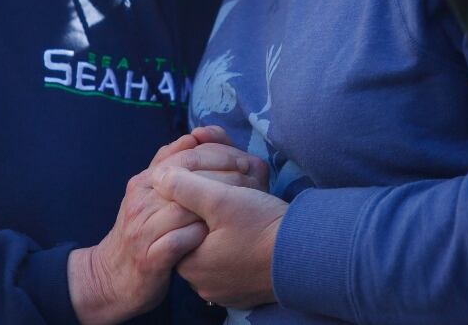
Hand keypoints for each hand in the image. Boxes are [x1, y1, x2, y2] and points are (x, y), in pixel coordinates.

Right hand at [68, 134, 267, 323]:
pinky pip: (178, 242)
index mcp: (143, 181)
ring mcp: (142, 229)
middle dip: (220, 176)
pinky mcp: (148, 259)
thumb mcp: (153, 196)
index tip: (241, 158)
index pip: (180, 155)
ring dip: (215, 206)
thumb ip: (172, 167)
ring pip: (184, 208)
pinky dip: (199, 236)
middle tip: (248, 178)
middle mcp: (141, 200)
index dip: (213, 153)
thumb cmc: (144, 232)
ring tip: (241, 205)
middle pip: (185, 177)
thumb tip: (194, 137)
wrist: (111, 279)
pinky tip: (217, 235)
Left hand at [153, 167, 287, 308]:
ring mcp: (225, 291)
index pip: (176, 225)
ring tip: (242, 208)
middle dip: (206, 212)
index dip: (188, 199)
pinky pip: (232, 261)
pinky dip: (236, 243)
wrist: (308, 256)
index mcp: (190, 264)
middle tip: (228, 195)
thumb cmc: (261, 226)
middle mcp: (203, 284)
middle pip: (195, 236)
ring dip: (222, 227)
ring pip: (214, 248)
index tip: (208, 186)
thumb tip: (158, 176)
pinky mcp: (245, 291)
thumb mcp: (221, 198)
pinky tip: (250, 228)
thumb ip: (185, 186)